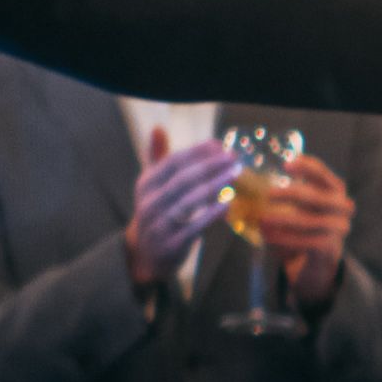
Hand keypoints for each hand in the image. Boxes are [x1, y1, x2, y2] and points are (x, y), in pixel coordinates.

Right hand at [127, 132, 240, 284]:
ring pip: (189, 201)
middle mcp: (150, 202)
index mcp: (146, 184)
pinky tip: (228, 203)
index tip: (218, 144)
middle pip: (183, 180)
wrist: (145, 253)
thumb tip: (158, 128)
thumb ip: (157, 157)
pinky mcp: (172, 243)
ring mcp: (159, 224)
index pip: (172, 163)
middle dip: (210, 166)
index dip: (196, 152)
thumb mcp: (152, 184)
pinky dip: (211, 214)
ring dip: (214, 186)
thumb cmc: (156, 210)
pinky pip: (193, 226)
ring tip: (235, 174)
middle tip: (233, 157)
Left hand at [241, 144, 351, 306]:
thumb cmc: (305, 224)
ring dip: (282, 220)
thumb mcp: (300, 205)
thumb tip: (243, 179)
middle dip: (290, 194)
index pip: (321, 173)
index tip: (286, 165)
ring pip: (307, 221)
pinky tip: (268, 238)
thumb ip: (285, 191)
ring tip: (262, 220)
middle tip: (268, 195)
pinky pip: (305, 241)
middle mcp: (342, 206)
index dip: (306, 167)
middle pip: (314, 197)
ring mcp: (339, 228)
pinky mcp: (330, 247)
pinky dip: (285, 239)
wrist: (319, 259)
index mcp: (335, 188)